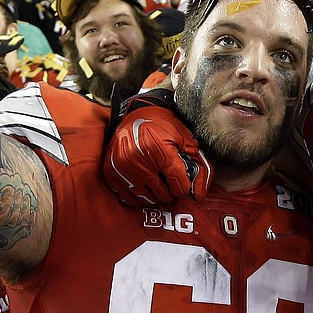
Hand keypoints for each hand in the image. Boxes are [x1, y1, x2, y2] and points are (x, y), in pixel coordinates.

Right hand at [103, 90, 212, 205]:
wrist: (135, 114)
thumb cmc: (163, 126)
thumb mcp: (186, 140)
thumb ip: (199, 167)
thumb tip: (200, 195)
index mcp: (160, 151)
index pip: (179, 186)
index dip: (184, 184)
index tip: (182, 178)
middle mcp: (140, 162)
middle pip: (164, 195)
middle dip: (170, 188)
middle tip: (168, 176)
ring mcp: (123, 169)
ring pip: (148, 199)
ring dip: (155, 193)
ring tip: (156, 177)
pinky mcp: (112, 173)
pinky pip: (129, 199)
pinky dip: (138, 195)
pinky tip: (143, 182)